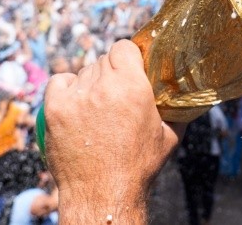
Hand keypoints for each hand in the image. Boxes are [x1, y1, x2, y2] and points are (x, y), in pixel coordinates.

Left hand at [43, 40, 180, 223]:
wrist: (103, 194)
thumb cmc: (138, 168)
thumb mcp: (170, 136)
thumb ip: (177, 109)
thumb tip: (187, 94)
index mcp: (133, 87)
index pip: (124, 47)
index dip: (128, 57)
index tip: (130, 68)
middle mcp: (103, 86)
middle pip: (103, 60)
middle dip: (111, 73)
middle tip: (116, 94)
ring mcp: (76, 97)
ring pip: (83, 72)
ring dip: (91, 83)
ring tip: (97, 107)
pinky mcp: (55, 108)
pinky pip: (59, 82)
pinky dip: (66, 88)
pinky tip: (76, 103)